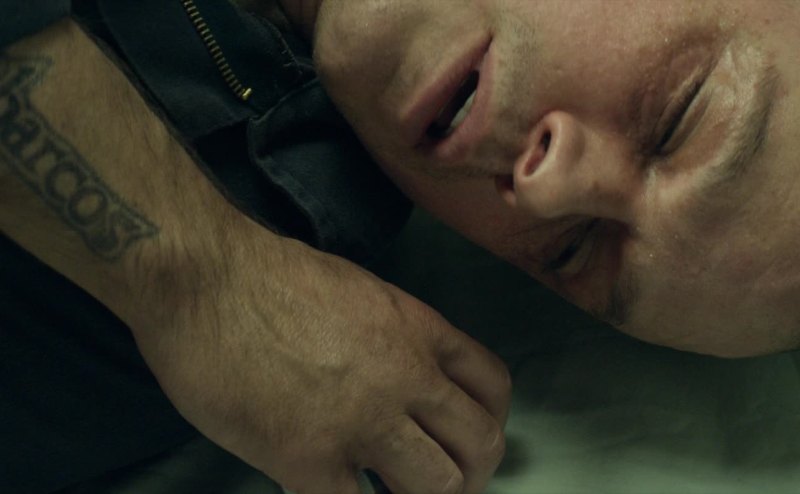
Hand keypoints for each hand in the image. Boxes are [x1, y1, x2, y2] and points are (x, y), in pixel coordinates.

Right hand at [132, 226, 511, 493]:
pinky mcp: (310, 460)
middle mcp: (407, 377)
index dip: (488, 420)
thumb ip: (394, 339)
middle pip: (481, 444)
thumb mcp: (359, 291)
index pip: (493, 385)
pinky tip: (333, 491)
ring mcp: (363, 422)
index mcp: (419, 330)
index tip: (465, 437)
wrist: (205, 282)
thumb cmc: (270, 277)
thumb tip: (402, 382)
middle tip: (441, 482)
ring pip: (439, 487)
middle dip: (471, 472)